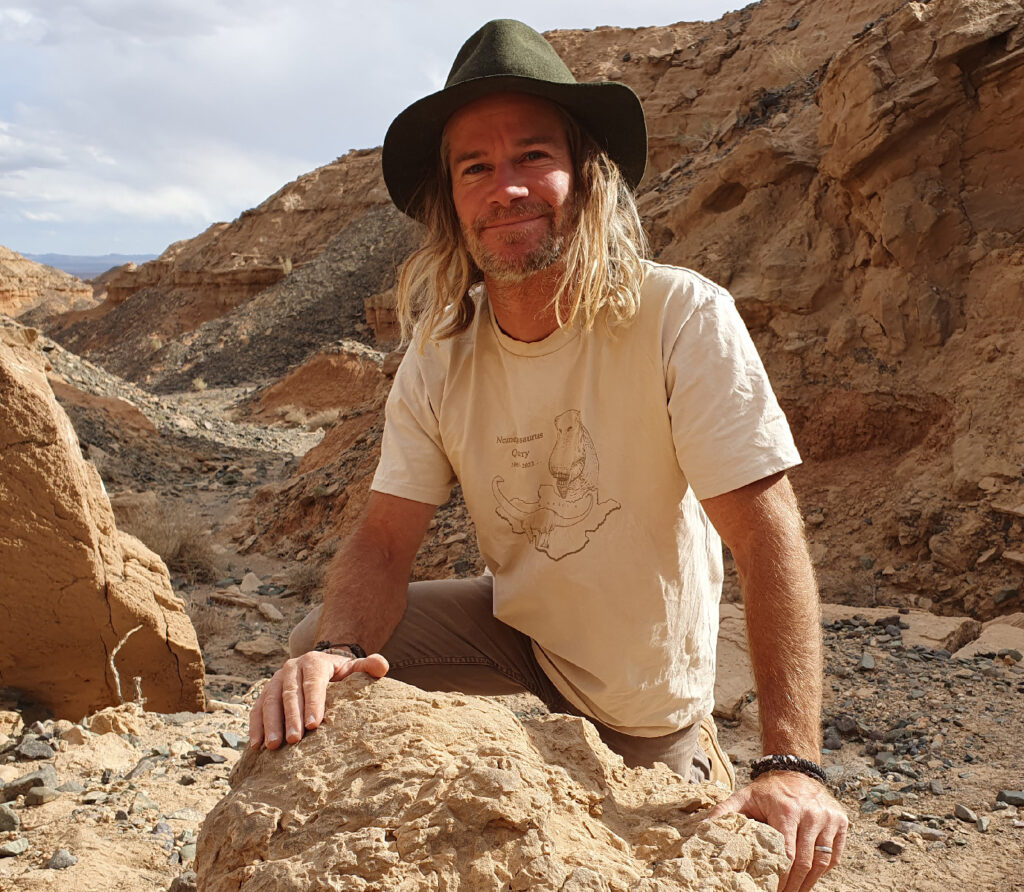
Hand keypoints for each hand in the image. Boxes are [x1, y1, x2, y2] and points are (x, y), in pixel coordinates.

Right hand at [248, 649, 388, 749]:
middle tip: (293, 740)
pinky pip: (256, 708)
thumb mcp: (355, 668)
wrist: (321, 667)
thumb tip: (381, 666)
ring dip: (270, 724)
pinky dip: (255, 726)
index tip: (315, 725)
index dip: (313, 703)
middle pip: (289, 693)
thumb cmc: (341, 674)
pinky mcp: (265, 693)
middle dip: (291, 717)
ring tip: (273, 747)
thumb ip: (370, 666)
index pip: (313, 683)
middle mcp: (292, 668)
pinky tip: (256, 745)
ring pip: (269, 701)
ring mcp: (276, 680)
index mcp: (314, 661)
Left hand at [706, 771, 847, 891]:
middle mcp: (811, 814)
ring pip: (822, 862)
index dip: (779, 876)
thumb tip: (703, 827)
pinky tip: (810, 878)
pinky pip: (835, 856)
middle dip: (793, 885)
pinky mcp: (841, 822)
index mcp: (787, 810)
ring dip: (809, 883)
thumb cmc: (767, 790)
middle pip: (804, 862)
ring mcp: (828, 818)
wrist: (795, 771)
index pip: (786, 853)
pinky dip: (823, 871)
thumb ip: (724, 812)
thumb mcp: (744, 796)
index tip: (770, 889)